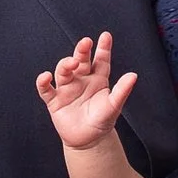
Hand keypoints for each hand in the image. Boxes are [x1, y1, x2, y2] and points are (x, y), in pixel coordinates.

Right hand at [36, 30, 139, 149]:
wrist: (89, 141)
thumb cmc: (102, 121)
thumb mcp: (114, 105)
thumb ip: (122, 90)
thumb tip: (133, 76)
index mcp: (98, 79)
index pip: (101, 60)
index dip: (103, 48)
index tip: (106, 36)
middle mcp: (81, 80)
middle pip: (81, 60)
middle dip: (82, 50)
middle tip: (85, 42)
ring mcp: (67, 88)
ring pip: (63, 71)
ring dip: (66, 64)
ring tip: (72, 63)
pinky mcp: (55, 100)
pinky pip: (46, 89)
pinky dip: (44, 82)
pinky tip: (46, 76)